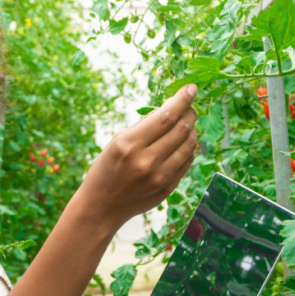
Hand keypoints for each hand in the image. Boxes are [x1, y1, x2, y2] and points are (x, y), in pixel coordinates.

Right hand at [78, 84, 199, 228]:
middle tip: (190, 106)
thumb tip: (170, 108)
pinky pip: (187, 162)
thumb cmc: (106, 169)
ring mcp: (160, 177)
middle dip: (190, 112)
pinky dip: (189, 148)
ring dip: (193, 129)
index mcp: (129, 144)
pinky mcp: (168, 188)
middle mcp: (147, 161)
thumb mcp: (116, 141)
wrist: (102, 207)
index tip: (191, 88)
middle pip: (181, 129)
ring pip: (189, 145)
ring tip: (188, 123)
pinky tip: (183, 142)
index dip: (182, 99)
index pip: (165, 116)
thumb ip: (144, 126)